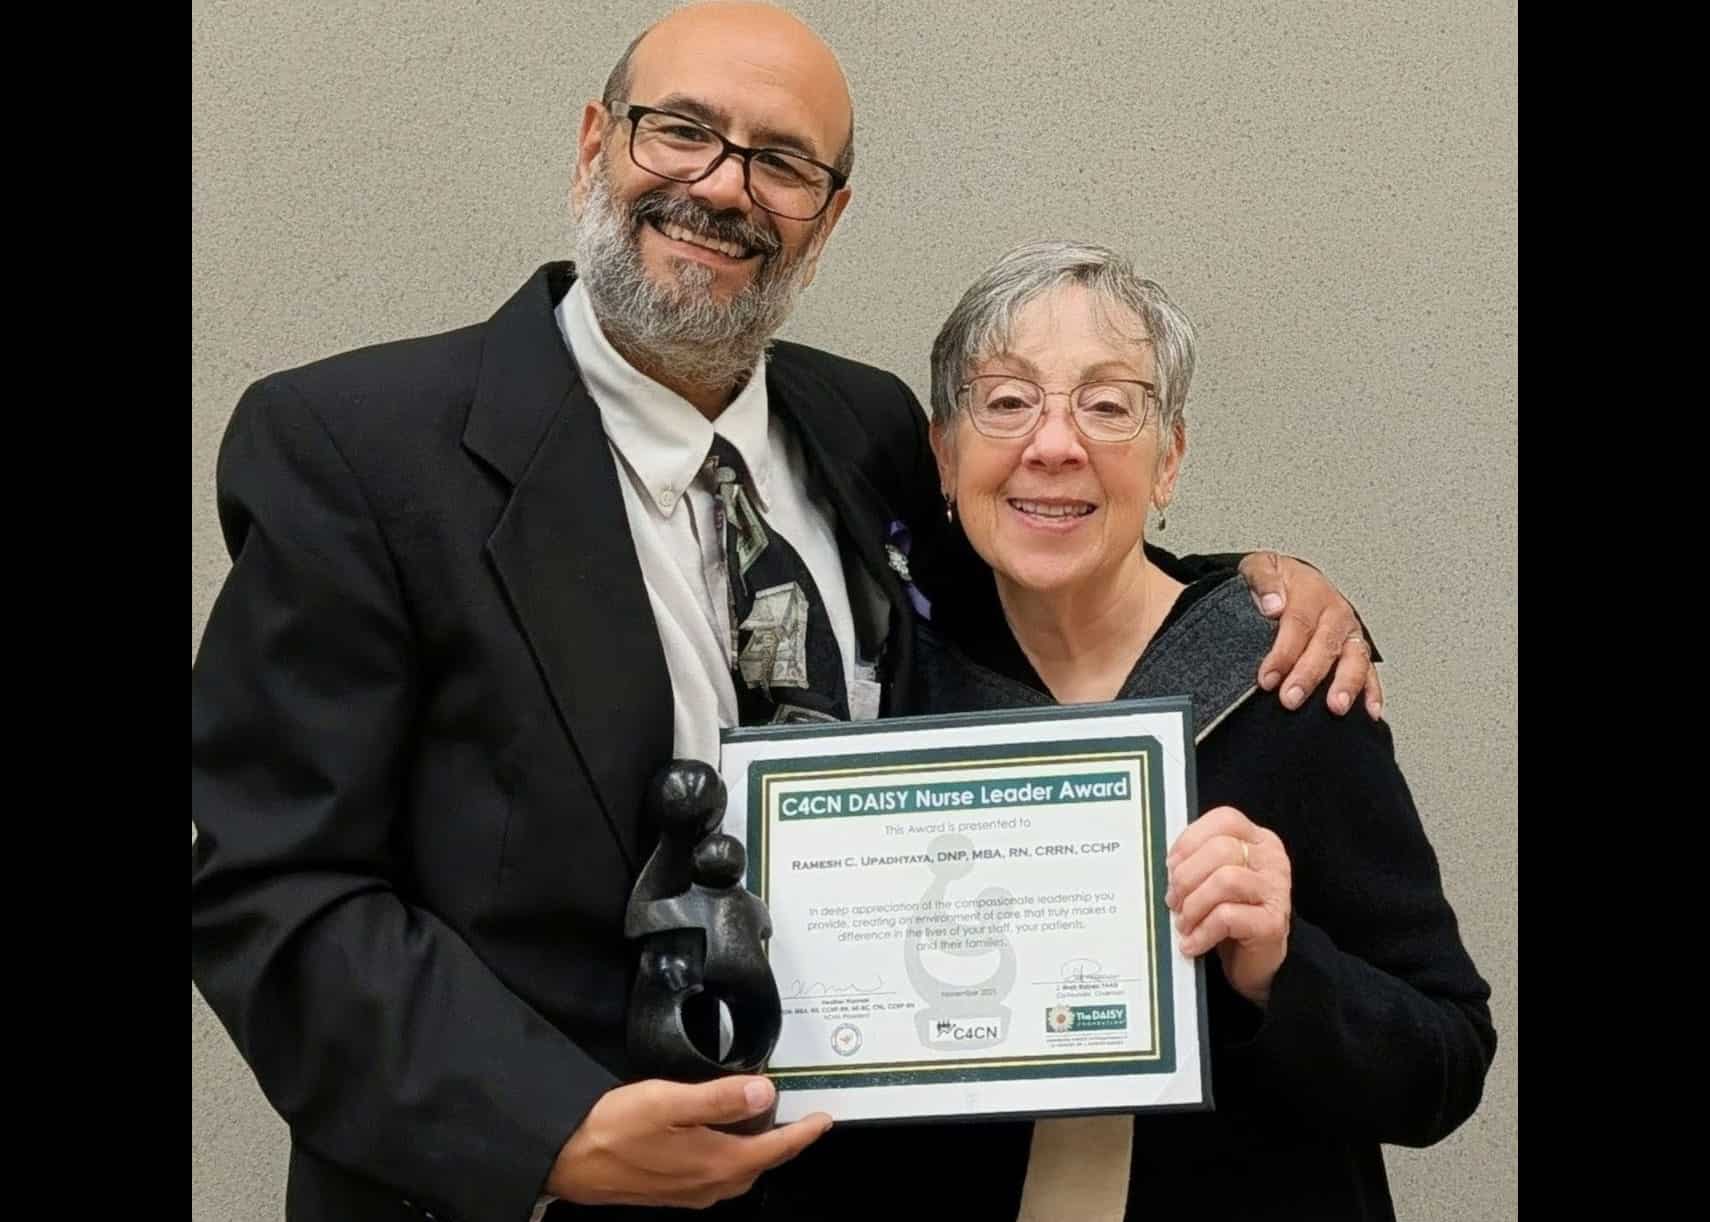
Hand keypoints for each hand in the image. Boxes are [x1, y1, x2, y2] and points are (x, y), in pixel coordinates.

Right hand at [548, 1076, 831, 1208]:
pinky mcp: (672, 1191)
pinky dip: (733, 1157)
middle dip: (785, 1144)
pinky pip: (718, 1176)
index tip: (823, 1120)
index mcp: (715, 1162)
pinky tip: (723, 1141)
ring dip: (759, 1152)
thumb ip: (719, 1097)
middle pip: (761, 1164)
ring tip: (768, 1127)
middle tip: (801, 1121)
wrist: (567, 1159)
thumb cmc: (612, 1129)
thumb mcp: (668, 1101)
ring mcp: (689, 1193)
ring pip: (739, 1173)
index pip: (775, 1149)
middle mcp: (708, 1185)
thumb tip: (765, 1093)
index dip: (803, 1133)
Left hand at [1166, 806, 1291, 1006]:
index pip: (1225, 820)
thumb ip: (1198, 862)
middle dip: (1186, 876)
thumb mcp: (1214, 880)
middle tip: (1173, 901)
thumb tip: (1167, 865)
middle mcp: (1271, 860)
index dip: (1191, 839)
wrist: (1256, 962)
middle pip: (1221, 849)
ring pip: (1225, 880)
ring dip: (1194, 905)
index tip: (1171, 865)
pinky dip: (1202, 931)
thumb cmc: (1231, 916)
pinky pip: (1228, 916)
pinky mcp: (1273, 923)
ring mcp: (1276, 891)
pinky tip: (1193, 943)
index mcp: (1257, 841)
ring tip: (1183, 924)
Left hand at [1238, 551, 1382, 718]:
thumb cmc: (1278, 580)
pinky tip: (1370, 711)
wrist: (1295, 579)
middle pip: (1326, 645)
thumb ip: (1263, 581)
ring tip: (1336, 706)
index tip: (1267, 677)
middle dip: (1309, 675)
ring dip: (1346, 684)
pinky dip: (1373, 692)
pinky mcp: (1357, 650)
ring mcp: (1350, 633)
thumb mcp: (1261, 567)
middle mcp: (1336, 613)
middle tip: (1291, 698)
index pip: (1298, 624)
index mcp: (1312, 592)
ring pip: (1355, 659)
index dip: (1283, 653)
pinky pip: (1370, 672)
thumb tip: (1272, 604)